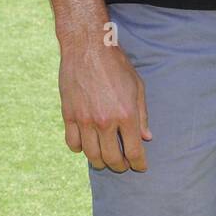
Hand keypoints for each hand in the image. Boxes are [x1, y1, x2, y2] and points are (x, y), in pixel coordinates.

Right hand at [58, 32, 151, 171]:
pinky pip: (73, 144)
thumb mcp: (137, 87)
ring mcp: (85, 120)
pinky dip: (80, 149)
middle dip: (120, 166)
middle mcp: (105, 122)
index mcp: (126, 114)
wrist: (88, 48)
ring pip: (91, 155)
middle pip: (112, 158)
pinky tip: (87, 145)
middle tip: (124, 165)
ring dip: (100, 162)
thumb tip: (146, 137)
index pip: (133, 151)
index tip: (140, 167)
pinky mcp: (68, 116)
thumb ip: (142, 115)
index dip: (138, 164)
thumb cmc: (117, 65)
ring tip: (106, 159)